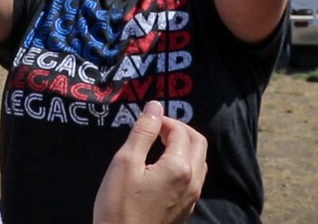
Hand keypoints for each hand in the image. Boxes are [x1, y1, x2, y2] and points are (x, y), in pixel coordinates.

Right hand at [93, 101, 207, 223]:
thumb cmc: (119, 207)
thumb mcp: (125, 163)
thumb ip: (143, 132)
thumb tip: (155, 107)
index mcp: (179, 168)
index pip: (181, 131)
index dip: (164, 120)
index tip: (146, 120)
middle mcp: (192, 182)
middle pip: (198, 143)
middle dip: (179, 130)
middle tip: (157, 128)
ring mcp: (190, 198)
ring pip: (198, 162)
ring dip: (183, 146)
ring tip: (158, 145)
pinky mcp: (184, 210)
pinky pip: (193, 179)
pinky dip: (182, 164)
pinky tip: (161, 168)